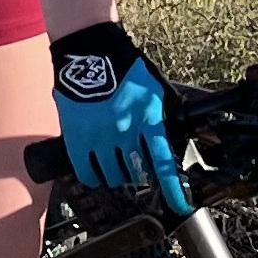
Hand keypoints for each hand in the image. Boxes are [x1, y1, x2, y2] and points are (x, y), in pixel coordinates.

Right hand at [48, 22, 188, 214]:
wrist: (89, 51)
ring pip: (114, 176)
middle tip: (138, 166)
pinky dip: (95, 176)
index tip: (181, 206)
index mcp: (148, 118)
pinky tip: (98, 169)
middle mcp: (125, 132)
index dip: (173, 190)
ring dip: (118, 174)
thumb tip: (170, 141)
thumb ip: (161, 117)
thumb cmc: (123, 68)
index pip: (164, 163)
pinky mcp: (76, 139)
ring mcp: (99, 137)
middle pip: (137, 173)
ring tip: (116, 162)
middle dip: (141, 173)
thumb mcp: (153, 91)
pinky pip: (87, 173)